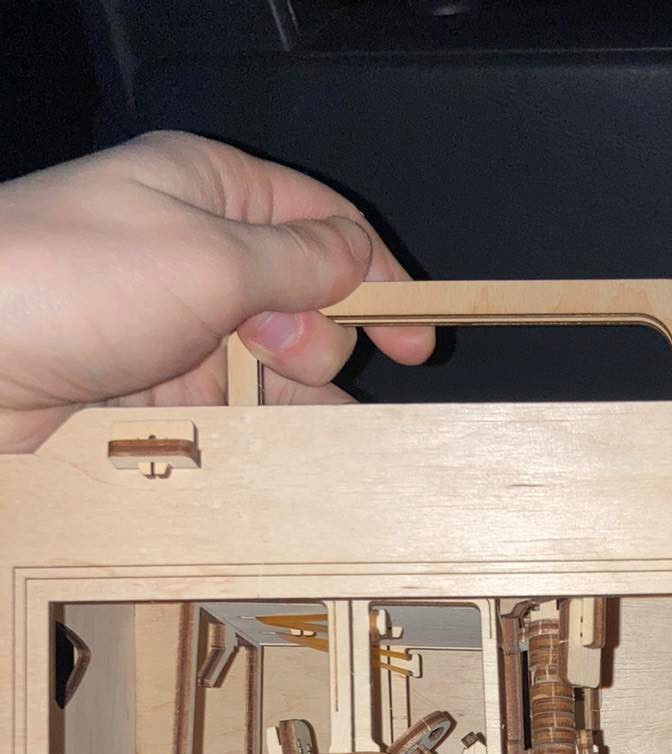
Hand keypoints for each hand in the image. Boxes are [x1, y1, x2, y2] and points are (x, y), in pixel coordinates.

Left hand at [0, 131, 433, 451]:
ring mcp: (172, 323)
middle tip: (285, 362)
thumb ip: (297, 263)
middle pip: (305, 305)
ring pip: (269, 368)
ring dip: (290, 400)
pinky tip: (266, 456)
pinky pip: (229, 411)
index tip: (417, 339)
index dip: (378, 280)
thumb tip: (358, 261)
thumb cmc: (63, 281)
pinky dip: (253, 433)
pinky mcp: (149, 388)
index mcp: (209, 189)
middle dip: (316, 342)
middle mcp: (193, 252)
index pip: (324, 226)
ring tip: (298, 433)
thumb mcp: (208, 257)